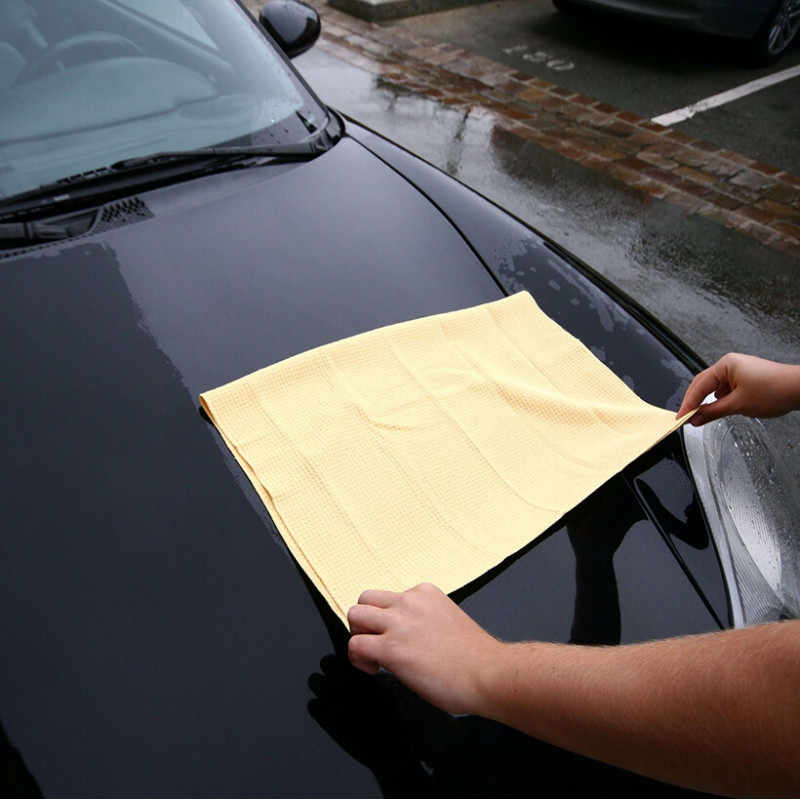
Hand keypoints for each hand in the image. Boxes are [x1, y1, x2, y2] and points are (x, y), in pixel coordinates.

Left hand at [347, 583, 502, 715]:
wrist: (488, 673)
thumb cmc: (475, 658)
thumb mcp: (447, 618)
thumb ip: (424, 619)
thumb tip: (409, 636)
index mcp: (424, 593)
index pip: (388, 597)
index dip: (386, 619)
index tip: (397, 637)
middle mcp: (409, 601)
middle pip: (365, 600)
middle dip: (365, 623)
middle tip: (376, 643)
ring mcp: (399, 623)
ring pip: (354, 616)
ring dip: (358, 636)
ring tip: (372, 656)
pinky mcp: (391, 648)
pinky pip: (355, 645)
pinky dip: (358, 660)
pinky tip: (375, 670)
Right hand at [676, 353, 799, 425]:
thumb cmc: (775, 390)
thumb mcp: (738, 405)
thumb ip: (712, 412)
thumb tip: (695, 419)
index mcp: (726, 365)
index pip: (699, 385)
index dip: (688, 403)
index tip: (680, 417)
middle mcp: (730, 365)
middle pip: (703, 384)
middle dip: (694, 402)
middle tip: (686, 418)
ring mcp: (738, 371)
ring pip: (714, 388)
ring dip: (708, 402)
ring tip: (700, 416)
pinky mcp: (745, 379)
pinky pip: (725, 389)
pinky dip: (720, 401)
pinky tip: (719, 409)